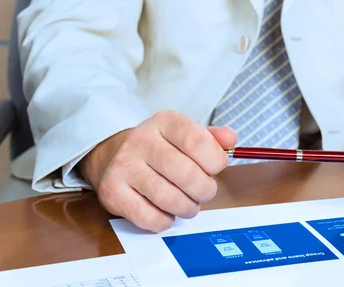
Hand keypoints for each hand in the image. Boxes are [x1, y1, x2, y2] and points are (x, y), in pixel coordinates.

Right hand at [79, 111, 235, 231]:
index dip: (215, 161)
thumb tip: (231, 138)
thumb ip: (212, 138)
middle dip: (205, 190)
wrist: (114, 156)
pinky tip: (166, 212)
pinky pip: (150, 217)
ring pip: (169, 199)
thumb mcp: (185, 135)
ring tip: (188, 204)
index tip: (215, 168)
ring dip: (188, 208)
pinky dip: (166, 221)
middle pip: (187, 174)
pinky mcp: (113, 192)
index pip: (197, 142)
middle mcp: (141, 140)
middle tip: (204, 192)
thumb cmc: (161, 149)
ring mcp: (124, 166)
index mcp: (164, 122)